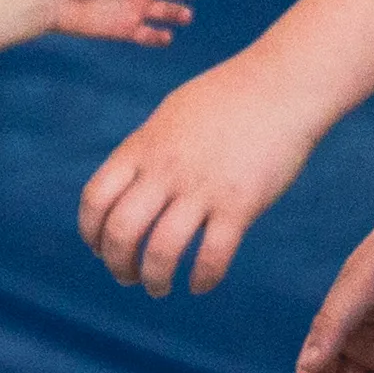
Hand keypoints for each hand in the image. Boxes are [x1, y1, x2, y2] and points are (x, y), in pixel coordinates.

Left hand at [79, 52, 326, 293]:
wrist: (282, 84)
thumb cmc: (227, 98)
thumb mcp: (170, 117)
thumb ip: (146, 150)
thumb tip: (129, 182)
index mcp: (142, 148)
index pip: (95, 199)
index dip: (91, 233)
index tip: (99, 250)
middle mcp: (165, 170)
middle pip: (120, 232)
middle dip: (117, 265)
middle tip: (127, 278)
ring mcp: (202, 188)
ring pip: (161, 251)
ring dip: (154, 279)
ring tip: (159, 288)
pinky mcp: (241, 204)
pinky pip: (213, 256)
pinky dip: (202, 279)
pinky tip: (200, 285)